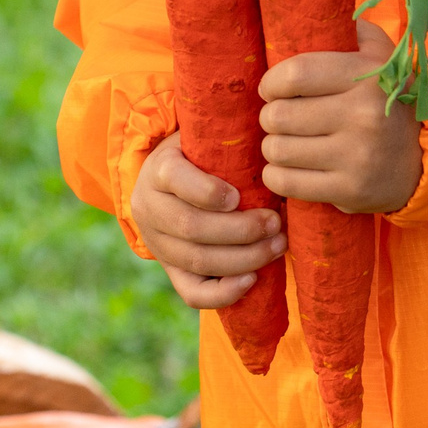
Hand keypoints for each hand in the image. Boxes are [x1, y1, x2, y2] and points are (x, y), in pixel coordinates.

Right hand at [130, 131, 284, 309]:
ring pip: (196, 261)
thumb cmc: (203, 153)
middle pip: (191, 227)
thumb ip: (226, 138)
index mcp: (158, 169)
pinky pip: (192, 292)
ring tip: (277, 246)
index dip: (208, 192)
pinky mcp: (170, 269)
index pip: (175, 180)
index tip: (240, 196)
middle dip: (240, 230)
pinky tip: (252, 280)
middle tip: (276, 223)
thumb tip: (272, 134)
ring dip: (243, 258)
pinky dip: (223, 293)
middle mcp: (150, 208)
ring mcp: (158, 243)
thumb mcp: (205, 137)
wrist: (169, 180)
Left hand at [259, 21, 423, 214]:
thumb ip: (353, 32)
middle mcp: (363, 115)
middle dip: (271, 117)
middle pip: (279, 115)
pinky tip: (290, 166)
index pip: (295, 73)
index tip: (272, 89)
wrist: (426, 158)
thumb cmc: (391, 102)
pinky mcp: (348, 190)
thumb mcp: (384, 58)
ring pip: (277, 149)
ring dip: (274, 146)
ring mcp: (356, 157)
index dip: (271, 82)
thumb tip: (317, 9)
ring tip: (288, 142)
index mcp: (368, 76)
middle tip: (282, 118)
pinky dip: (277, 174)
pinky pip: (285, 182)